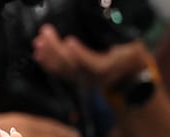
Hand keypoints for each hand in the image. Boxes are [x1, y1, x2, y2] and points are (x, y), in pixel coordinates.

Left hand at [32, 24, 150, 89]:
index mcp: (108, 69)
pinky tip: (39, 56)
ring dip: (49, 54)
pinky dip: (48, 63)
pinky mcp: (76, 79)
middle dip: (56, 48)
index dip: (79, 53)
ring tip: (38, 43)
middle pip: (71, 65)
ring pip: (63, 69)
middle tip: (46, 33)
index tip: (69, 41)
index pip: (91, 63)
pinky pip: (59, 73)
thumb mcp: (130, 47)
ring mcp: (82, 80)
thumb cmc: (131, 58)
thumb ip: (118, 39)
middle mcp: (92, 77)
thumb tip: (112, 23)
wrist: (130, 78)